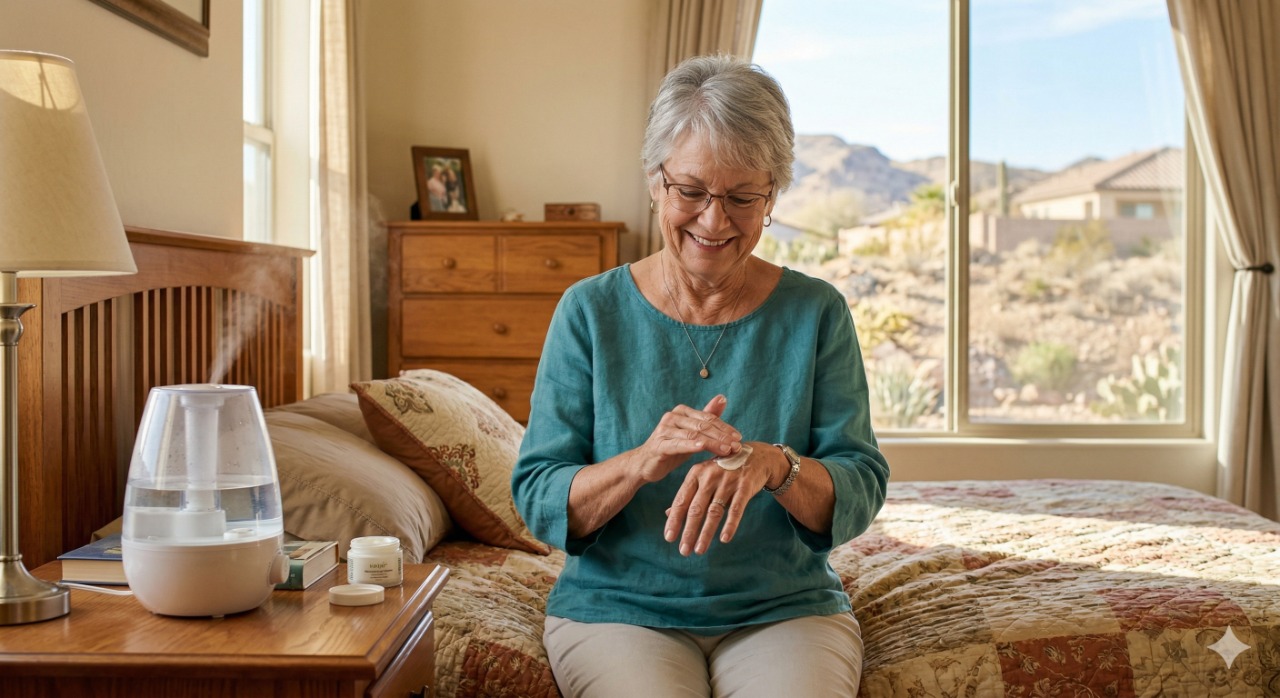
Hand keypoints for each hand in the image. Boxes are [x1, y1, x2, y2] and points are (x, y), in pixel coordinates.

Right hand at [634, 395, 741, 483]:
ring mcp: (664, 430)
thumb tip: (722, 398)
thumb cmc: (671, 447)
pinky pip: (679, 444)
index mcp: (682, 411)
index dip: (725, 427)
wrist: (645, 464)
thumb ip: (706, 417)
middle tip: (737, 446)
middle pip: (703, 425)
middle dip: (722, 436)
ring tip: (727, 450)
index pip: (708, 418)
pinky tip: (703, 447)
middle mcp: (672, 417)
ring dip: (713, 442)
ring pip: (694, 434)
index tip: (739, 438)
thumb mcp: (691, 433)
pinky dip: (692, 445)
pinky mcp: (659, 444)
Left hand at [662, 424, 775, 555]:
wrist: (755, 455)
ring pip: (714, 512)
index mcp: (696, 473)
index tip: (669, 538)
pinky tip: (724, 539)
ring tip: (699, 550)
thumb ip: (688, 494)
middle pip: (696, 509)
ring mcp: (728, 481)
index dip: (674, 520)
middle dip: (688, 532)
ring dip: (706, 533)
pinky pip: (736, 509)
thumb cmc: (724, 469)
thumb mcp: (704, 477)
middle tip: (684, 551)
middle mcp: (710, 477)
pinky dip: (730, 525)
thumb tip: (668, 514)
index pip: (681, 500)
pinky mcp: (745, 486)